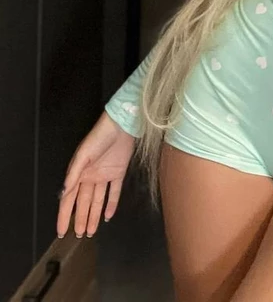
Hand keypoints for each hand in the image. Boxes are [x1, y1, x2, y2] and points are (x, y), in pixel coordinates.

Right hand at [57, 111, 136, 238]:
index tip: (61, 231)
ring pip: (97, 200)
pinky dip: (111, 204)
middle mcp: (90, 177)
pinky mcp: (118, 173)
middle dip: (80, 219)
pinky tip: (108, 216)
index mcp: (79, 173)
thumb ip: (74, 175)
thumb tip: (63, 194)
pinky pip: (114, 192)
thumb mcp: (83, 156)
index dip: (64, 215)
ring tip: (91, 232)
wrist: (120, 126)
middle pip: (84, 203)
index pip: (69, 199)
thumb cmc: (98, 138)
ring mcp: (104, 175)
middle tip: (78, 236)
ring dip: (94, 215)